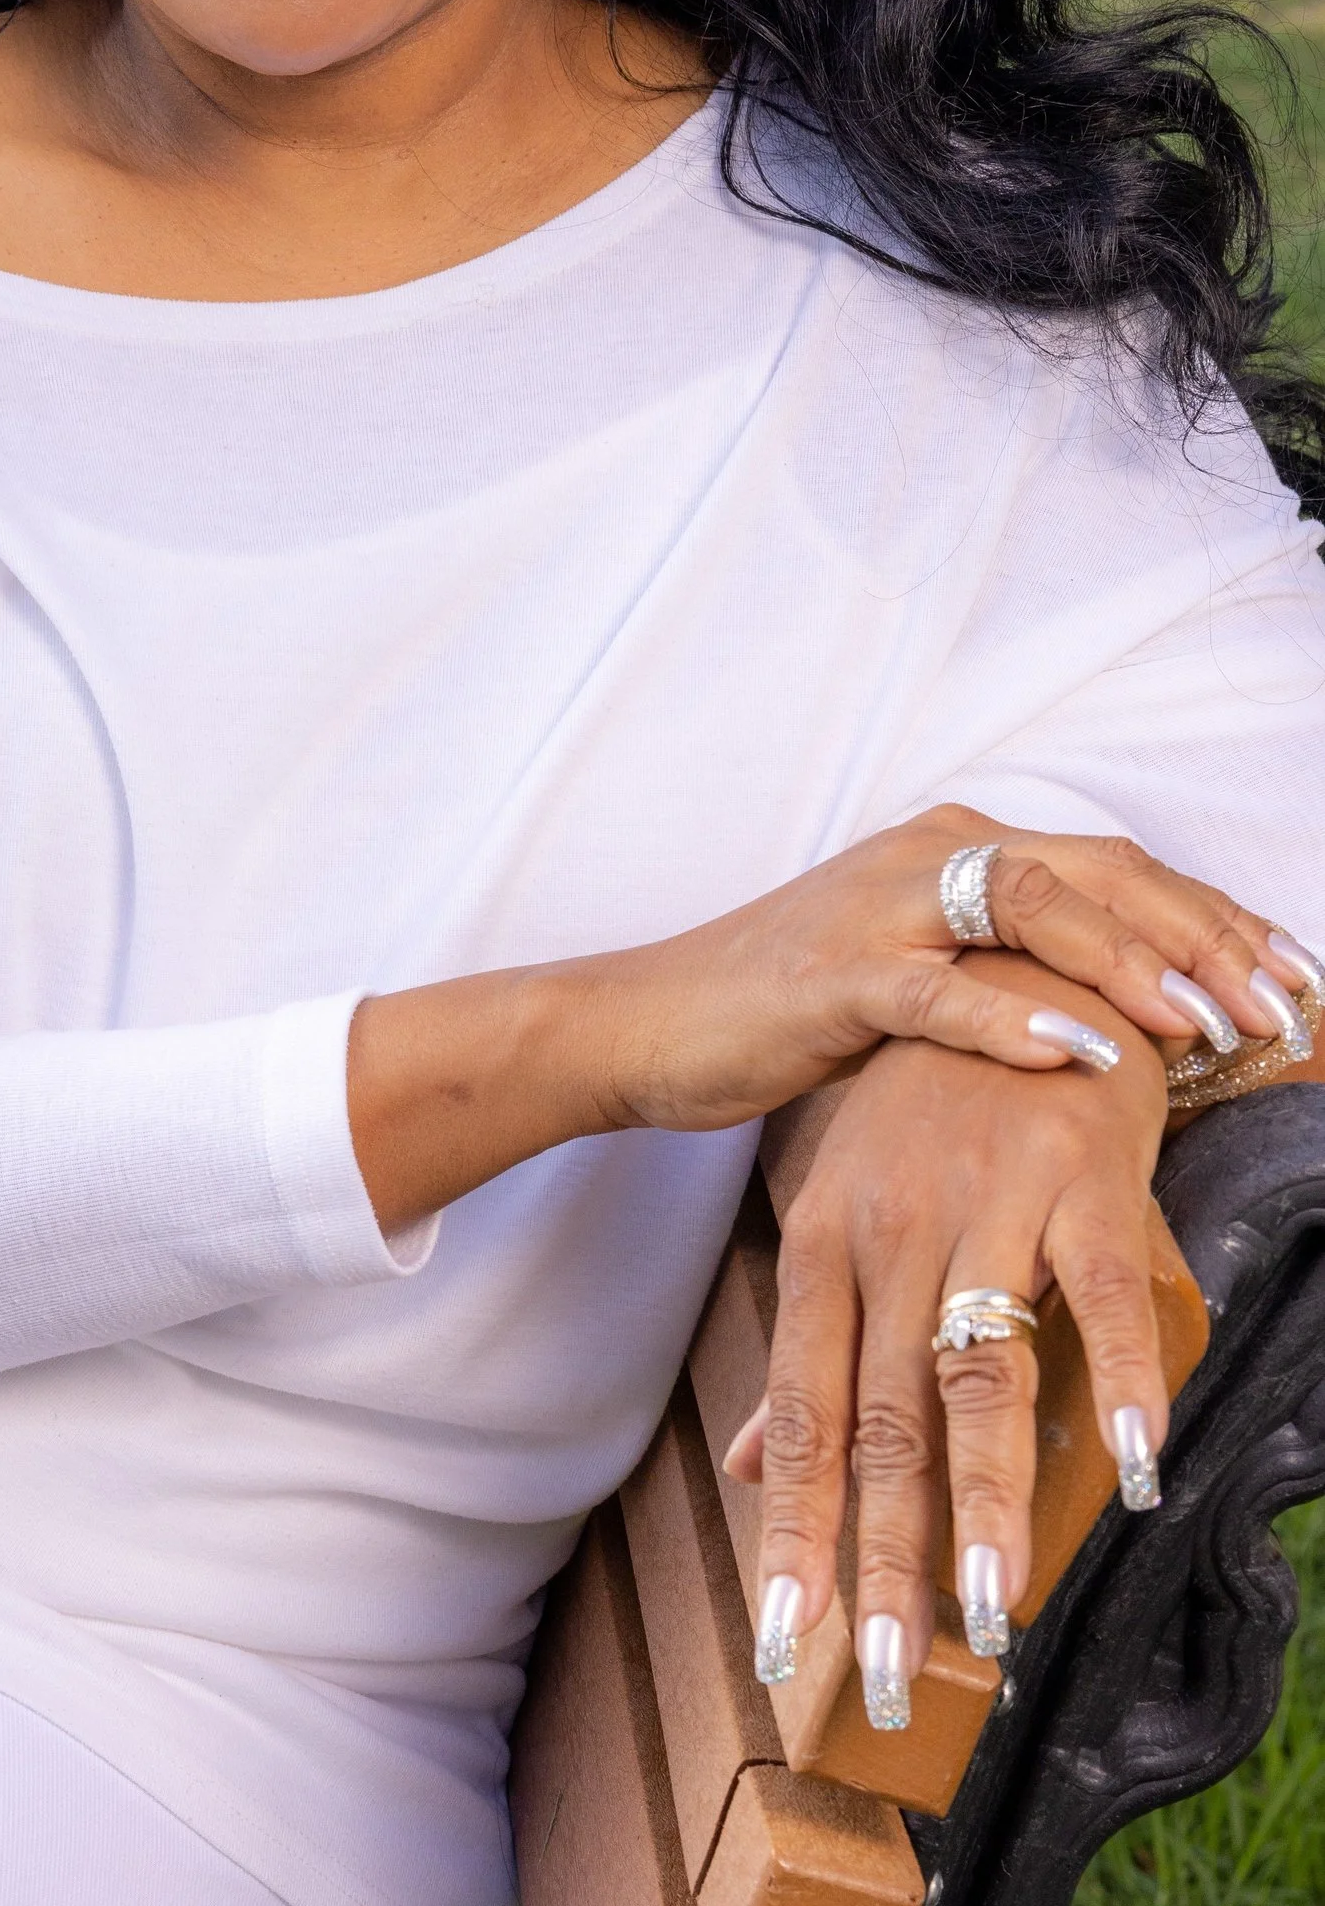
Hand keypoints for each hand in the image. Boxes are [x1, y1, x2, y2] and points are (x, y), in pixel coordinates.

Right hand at [351, 802, 1305, 1230]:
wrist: (645, 1024)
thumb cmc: (782, 1013)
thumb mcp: (913, 980)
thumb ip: (1006, 974)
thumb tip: (1126, 1021)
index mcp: (953, 847)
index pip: (1116, 865)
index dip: (1215, 916)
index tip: (1295, 974)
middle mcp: (926, 854)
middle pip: (1099, 872)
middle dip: (1204, 938)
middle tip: (1282, 1003)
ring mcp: (877, 908)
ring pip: (1034, 910)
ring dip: (1131, 966)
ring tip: (1206, 1027)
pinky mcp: (831, 976)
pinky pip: (938, 992)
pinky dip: (1013, 1022)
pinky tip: (1078, 1057)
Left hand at [727, 993, 1167, 1695]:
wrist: (1008, 957)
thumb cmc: (921, 1109)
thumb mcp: (840, 1216)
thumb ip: (808, 1357)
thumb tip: (754, 1471)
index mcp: (823, 1251)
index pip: (806, 1422)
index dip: (797, 1539)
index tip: (786, 1651)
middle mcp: (892, 1238)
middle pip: (884, 1424)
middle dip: (881, 1560)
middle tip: (882, 1680)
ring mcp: (986, 1208)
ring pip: (978, 1377)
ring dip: (984, 1503)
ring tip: (987, 1613)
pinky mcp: (1081, 1180)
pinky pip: (1102, 1294)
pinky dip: (1124, 1381)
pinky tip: (1135, 1469)